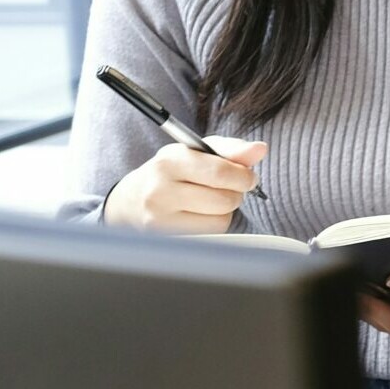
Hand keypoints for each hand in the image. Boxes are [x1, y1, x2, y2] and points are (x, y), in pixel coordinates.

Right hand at [101, 135, 265, 233]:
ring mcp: (160, 220)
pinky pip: (211, 235)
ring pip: (221, 220)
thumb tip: (260, 149)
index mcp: (169, 161)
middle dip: (237, 193)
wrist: (129, 202)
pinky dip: (213, 224)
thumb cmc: (170, 172)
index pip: (220, 172)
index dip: (244, 176)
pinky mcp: (167, 239)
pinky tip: (199, 215)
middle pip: (224, 199)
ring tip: (210, 201)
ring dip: (225, 211)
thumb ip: (230, 149)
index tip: (249, 177)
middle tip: (229, 189)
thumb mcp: (194, 152)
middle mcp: (160, 190)